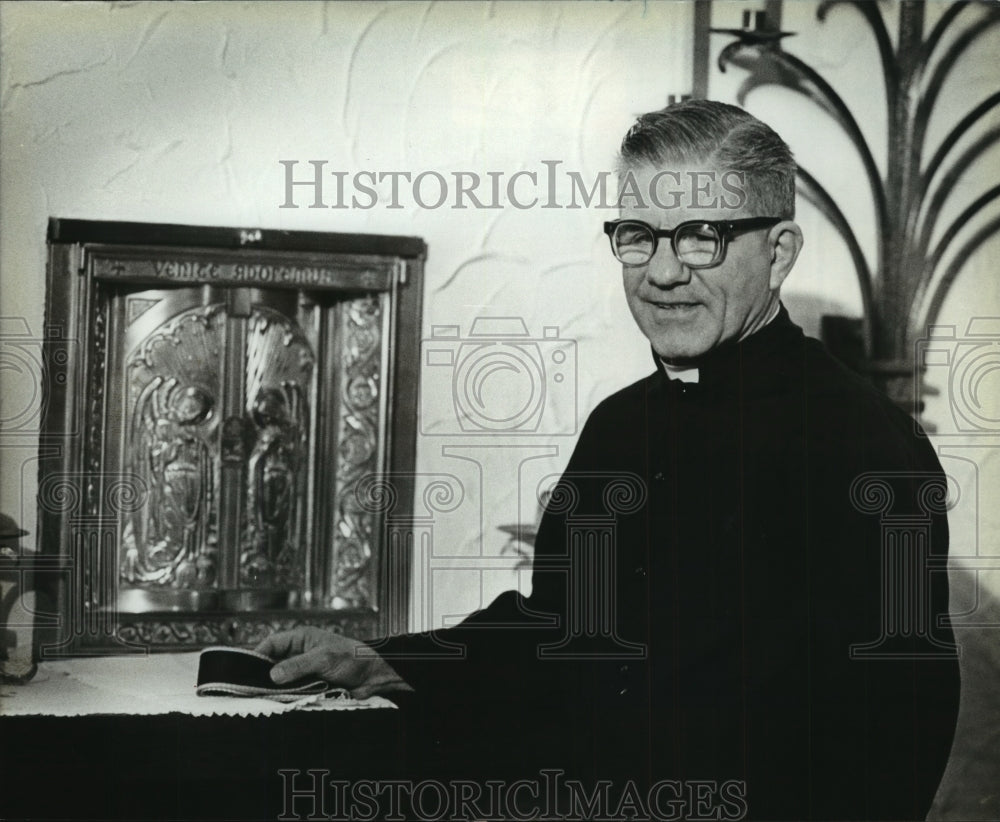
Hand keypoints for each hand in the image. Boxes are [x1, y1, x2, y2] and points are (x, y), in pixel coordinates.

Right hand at [254, 627, 411, 698]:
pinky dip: (286, 697)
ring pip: (281, 680)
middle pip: (273, 663)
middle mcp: (300, 654)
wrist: (373, 676)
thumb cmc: (353, 658)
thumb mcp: (324, 658)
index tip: (245, 669)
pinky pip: (292, 691)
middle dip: (263, 675)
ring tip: (262, 698)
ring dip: (275, 688)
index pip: (272, 644)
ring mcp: (304, 671)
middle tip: (249, 688)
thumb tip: (273, 675)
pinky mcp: (310, 686)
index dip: (258, 655)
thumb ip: (298, 665)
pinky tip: (279, 704)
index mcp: (302, 639)